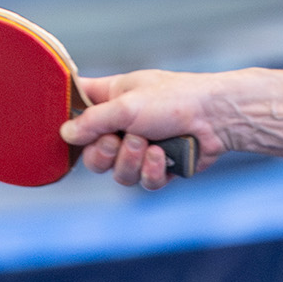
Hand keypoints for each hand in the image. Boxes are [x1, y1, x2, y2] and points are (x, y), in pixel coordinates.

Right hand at [61, 70, 233, 189]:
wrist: (216, 117)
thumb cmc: (175, 99)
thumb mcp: (126, 105)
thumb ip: (92, 121)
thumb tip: (66, 134)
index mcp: (111, 99)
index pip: (78, 107)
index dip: (69, 120)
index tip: (69, 129)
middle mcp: (122, 124)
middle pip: (92, 155)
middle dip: (105, 153)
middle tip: (120, 139)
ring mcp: (141, 148)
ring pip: (117, 173)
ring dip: (131, 161)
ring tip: (149, 144)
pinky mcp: (160, 167)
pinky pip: (142, 182)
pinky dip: (152, 171)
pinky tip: (163, 156)